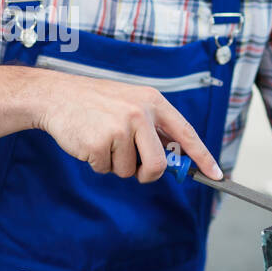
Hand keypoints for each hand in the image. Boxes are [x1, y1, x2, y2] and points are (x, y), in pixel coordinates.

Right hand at [35, 74, 222, 182]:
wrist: (56, 96)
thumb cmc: (94, 103)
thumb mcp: (129, 103)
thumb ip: (151, 128)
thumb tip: (172, 160)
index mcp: (152, 101)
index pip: (185, 133)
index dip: (202, 157)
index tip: (215, 175)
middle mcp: (139, 113)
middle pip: (158, 163)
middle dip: (148, 174)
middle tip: (136, 169)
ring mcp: (120, 128)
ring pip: (129, 170)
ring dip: (115, 164)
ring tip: (101, 139)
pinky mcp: (100, 143)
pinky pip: (106, 169)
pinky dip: (97, 163)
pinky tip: (88, 142)